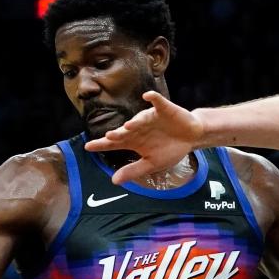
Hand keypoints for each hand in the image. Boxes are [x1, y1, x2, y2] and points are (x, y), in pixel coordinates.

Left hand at [83, 91, 204, 184]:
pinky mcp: (164, 109)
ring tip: (129, 126)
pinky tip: (147, 96)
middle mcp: (139, 128)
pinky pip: (157, 101)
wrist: (191, 137)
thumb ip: (134, 170)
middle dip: (118, 134)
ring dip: (135, 121)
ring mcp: (151, 117)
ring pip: (140, 118)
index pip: (115, 143)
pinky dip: (153, 98)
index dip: (101, 144)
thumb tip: (114, 181)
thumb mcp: (152, 163)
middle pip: (125, 131)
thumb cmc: (170, 149)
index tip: (88, 147)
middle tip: (110, 137)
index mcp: (134, 141)